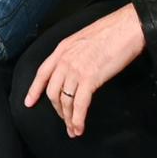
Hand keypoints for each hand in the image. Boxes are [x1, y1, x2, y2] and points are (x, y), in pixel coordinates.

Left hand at [22, 3, 145, 136]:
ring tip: (73, 129)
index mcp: (62, 49)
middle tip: (65, 121)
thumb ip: (76, 53)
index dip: (34, 89)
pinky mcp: (90, 78)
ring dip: (68, 118)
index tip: (29, 102)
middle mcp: (65, 59)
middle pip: (52, 91)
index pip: (42, 72)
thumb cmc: (111, 32)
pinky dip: (78, 119)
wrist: (127, 28)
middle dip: (58, 110)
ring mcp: (76, 69)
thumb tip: (77, 68)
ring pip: (65, 101)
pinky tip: (79, 128)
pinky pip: (79, 104)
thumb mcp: (84, 39)